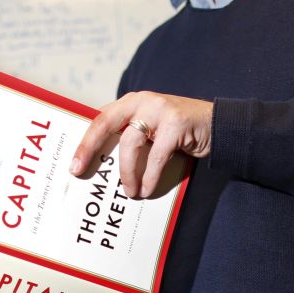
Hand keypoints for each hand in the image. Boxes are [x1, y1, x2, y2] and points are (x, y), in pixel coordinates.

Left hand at [70, 91, 212, 197]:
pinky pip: (156, 156)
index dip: (85, 142)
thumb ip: (132, 135)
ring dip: (127, 172)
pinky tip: (147, 189)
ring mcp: (160, 110)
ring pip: (131, 143)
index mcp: (133, 102)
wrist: (219, 125)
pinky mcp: (176, 123)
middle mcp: (143, 101)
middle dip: (89, 148)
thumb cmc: (181, 132)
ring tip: (129, 191)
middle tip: (79, 171)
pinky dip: (150, 176)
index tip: (73, 165)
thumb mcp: (152, 128)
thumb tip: (104, 163)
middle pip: (106, 123)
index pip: (100, 119)